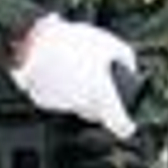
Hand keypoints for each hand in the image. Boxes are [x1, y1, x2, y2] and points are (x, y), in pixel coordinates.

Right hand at [10, 14, 136, 139]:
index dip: (125, 127)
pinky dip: (62, 89)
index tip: (128, 127)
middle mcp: (82, 104)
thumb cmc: (76, 43)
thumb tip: (129, 69)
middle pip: (96, 113)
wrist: (39, 41)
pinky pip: (59, 99)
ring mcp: (61, 104)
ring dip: (80, 92)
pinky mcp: (44, 100)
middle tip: (98, 80)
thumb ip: (126, 61)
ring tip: (77, 67)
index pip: (118, 124)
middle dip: (100, 101)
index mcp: (102, 94)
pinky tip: (62, 71)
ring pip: (77, 105)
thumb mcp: (113, 45)